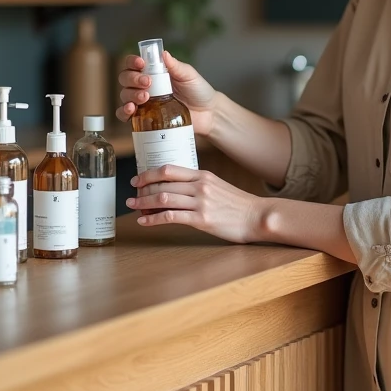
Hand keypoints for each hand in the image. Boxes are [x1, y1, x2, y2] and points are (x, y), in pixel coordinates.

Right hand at [116, 51, 218, 136]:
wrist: (207, 114)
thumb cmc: (198, 91)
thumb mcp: (189, 76)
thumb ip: (176, 66)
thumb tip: (163, 54)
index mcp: (154, 72)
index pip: (134, 64)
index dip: (132, 62)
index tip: (141, 64)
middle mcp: (145, 86)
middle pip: (125, 78)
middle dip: (132, 79)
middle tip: (147, 83)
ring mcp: (143, 102)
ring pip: (124, 95)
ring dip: (130, 95)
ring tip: (144, 98)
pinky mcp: (144, 118)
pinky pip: (125, 116)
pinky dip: (123, 112)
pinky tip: (130, 110)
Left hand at [126, 165, 265, 243]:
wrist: (258, 216)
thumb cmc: (239, 205)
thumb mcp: (218, 186)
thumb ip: (199, 185)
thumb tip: (178, 189)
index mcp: (202, 175)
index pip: (169, 169)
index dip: (149, 173)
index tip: (137, 179)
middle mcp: (199, 186)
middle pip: (162, 184)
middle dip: (142, 190)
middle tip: (131, 195)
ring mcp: (200, 202)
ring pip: (163, 199)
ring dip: (144, 203)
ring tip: (133, 206)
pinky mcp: (202, 219)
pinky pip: (171, 217)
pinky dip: (153, 219)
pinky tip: (145, 222)